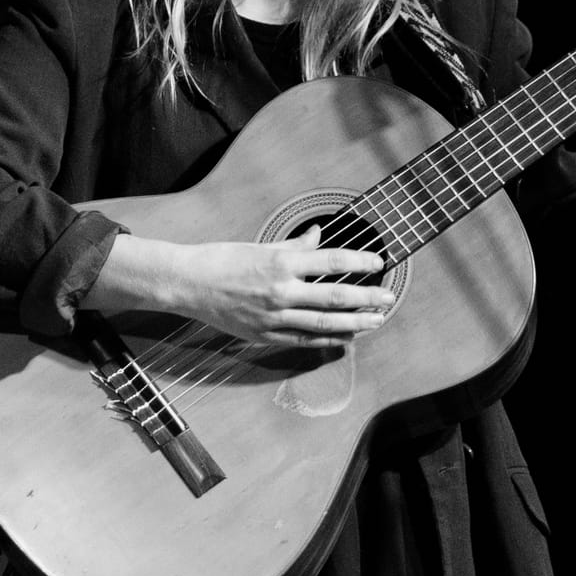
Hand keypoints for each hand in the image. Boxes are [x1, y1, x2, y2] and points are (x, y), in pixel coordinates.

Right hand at [95, 226, 390, 346]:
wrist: (187, 284)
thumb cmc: (222, 259)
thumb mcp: (260, 246)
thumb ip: (294, 246)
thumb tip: (319, 236)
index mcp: (280, 263)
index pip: (332, 262)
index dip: (359, 262)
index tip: (379, 263)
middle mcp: (280, 291)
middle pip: (334, 297)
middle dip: (366, 299)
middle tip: (389, 299)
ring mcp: (273, 317)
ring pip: (323, 324)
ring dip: (354, 323)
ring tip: (376, 321)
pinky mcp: (264, 335)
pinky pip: (303, 339)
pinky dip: (327, 339)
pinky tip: (345, 338)